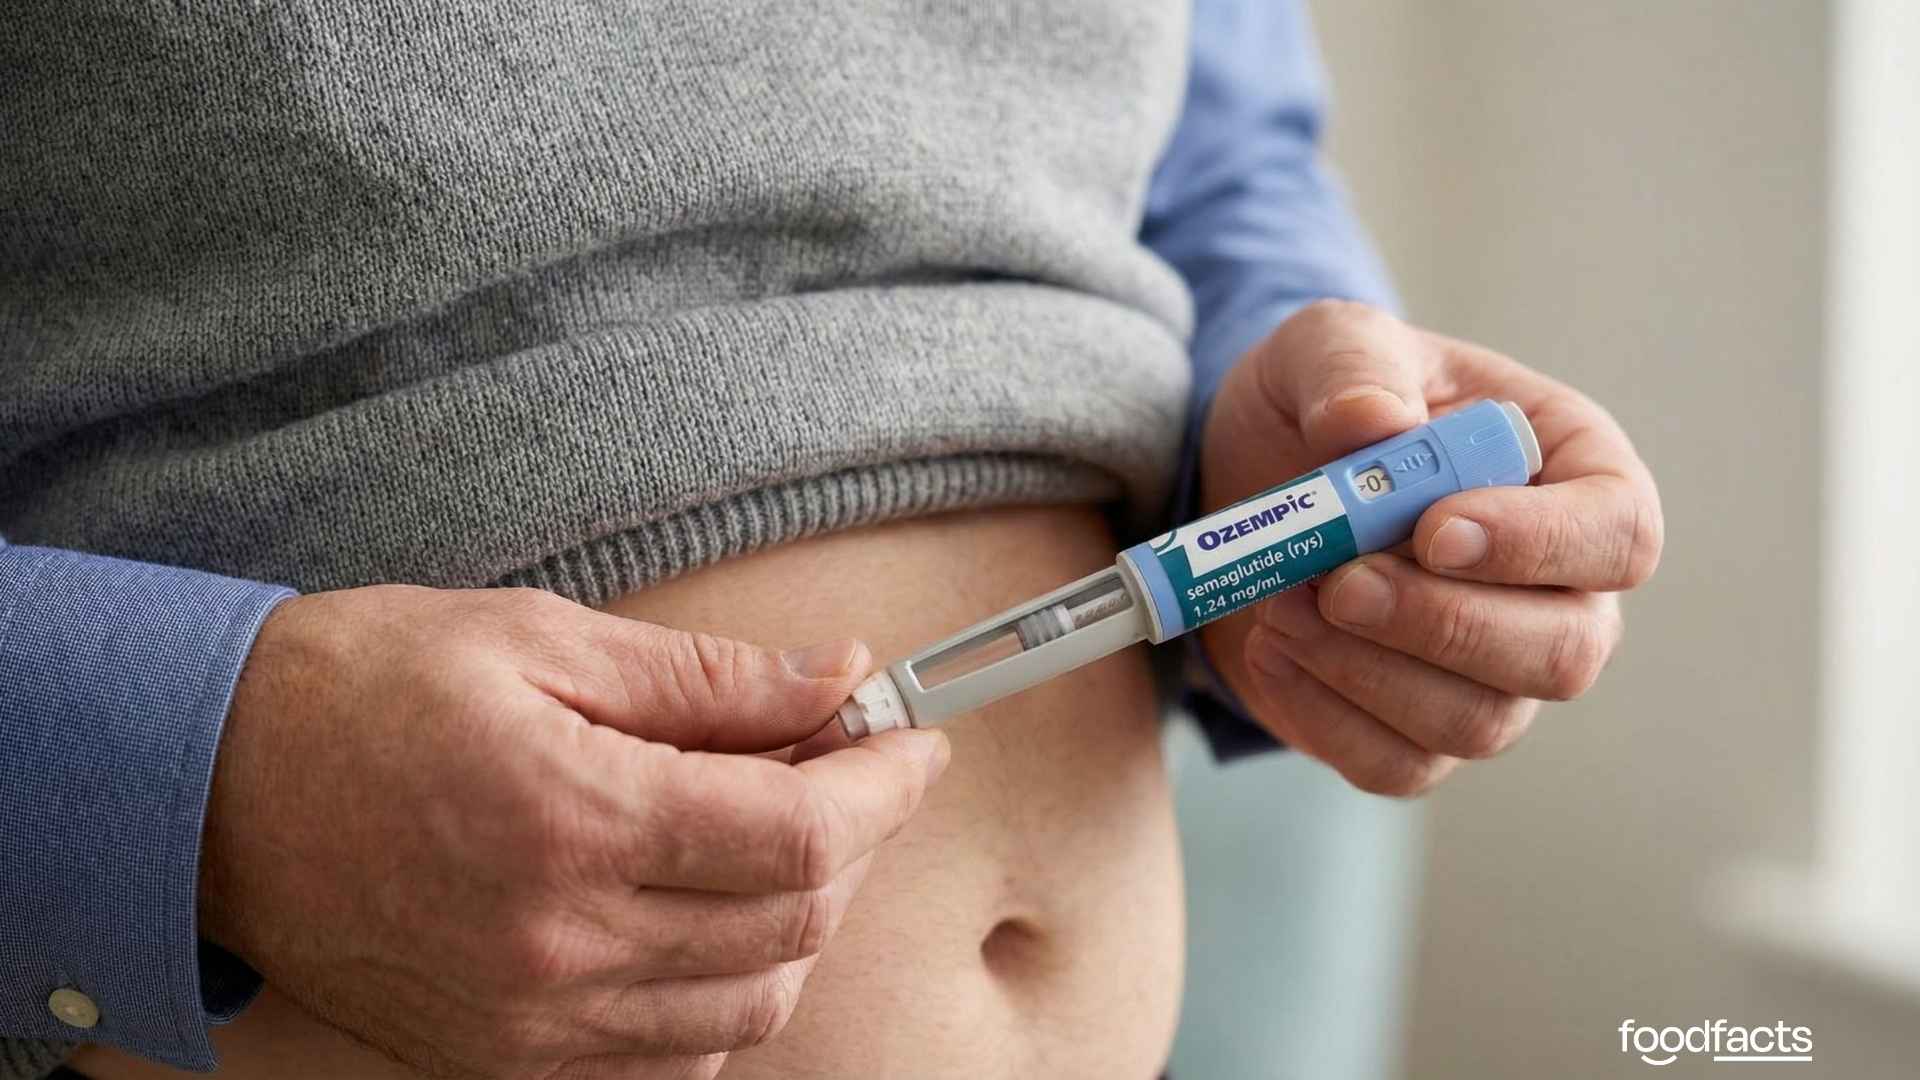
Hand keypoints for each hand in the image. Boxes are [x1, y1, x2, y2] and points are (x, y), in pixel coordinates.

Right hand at [199, 585, 947, 1079]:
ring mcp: (532, 1019)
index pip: (801, 832)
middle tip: (858, 765)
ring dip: (805, 919)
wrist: (208, 789)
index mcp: (574, 818)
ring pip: (751, 1003)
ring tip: (789, 831)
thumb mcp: (541, 640)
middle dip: (861, 839)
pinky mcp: (505, 1056)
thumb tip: (838, 678)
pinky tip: (722, 918)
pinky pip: (674, 1058)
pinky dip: (733, 993)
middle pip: (794, 922)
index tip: (916, 739)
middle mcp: (561, 941)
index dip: (888, 784)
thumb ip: (708, 678)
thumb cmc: (364, 689)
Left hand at [1199, 301, 1662, 795]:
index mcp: (1574, 474)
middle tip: (1337, 584)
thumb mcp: (1324, 348)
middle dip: (1445, 625)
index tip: (1433, 530)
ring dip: (1367, 671)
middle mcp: (1559, 589)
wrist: (1245, 486)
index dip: (1538, 543)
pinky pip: (1397, 765)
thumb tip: (1373, 427)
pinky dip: (1324, 716)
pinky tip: (1269, 649)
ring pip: (1479, 723)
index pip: (1619, 531)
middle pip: (1566, 652)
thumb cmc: (1320, 405)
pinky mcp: (1413, 731)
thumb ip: (1352, 365)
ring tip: (1282, 601)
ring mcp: (1494, 674)